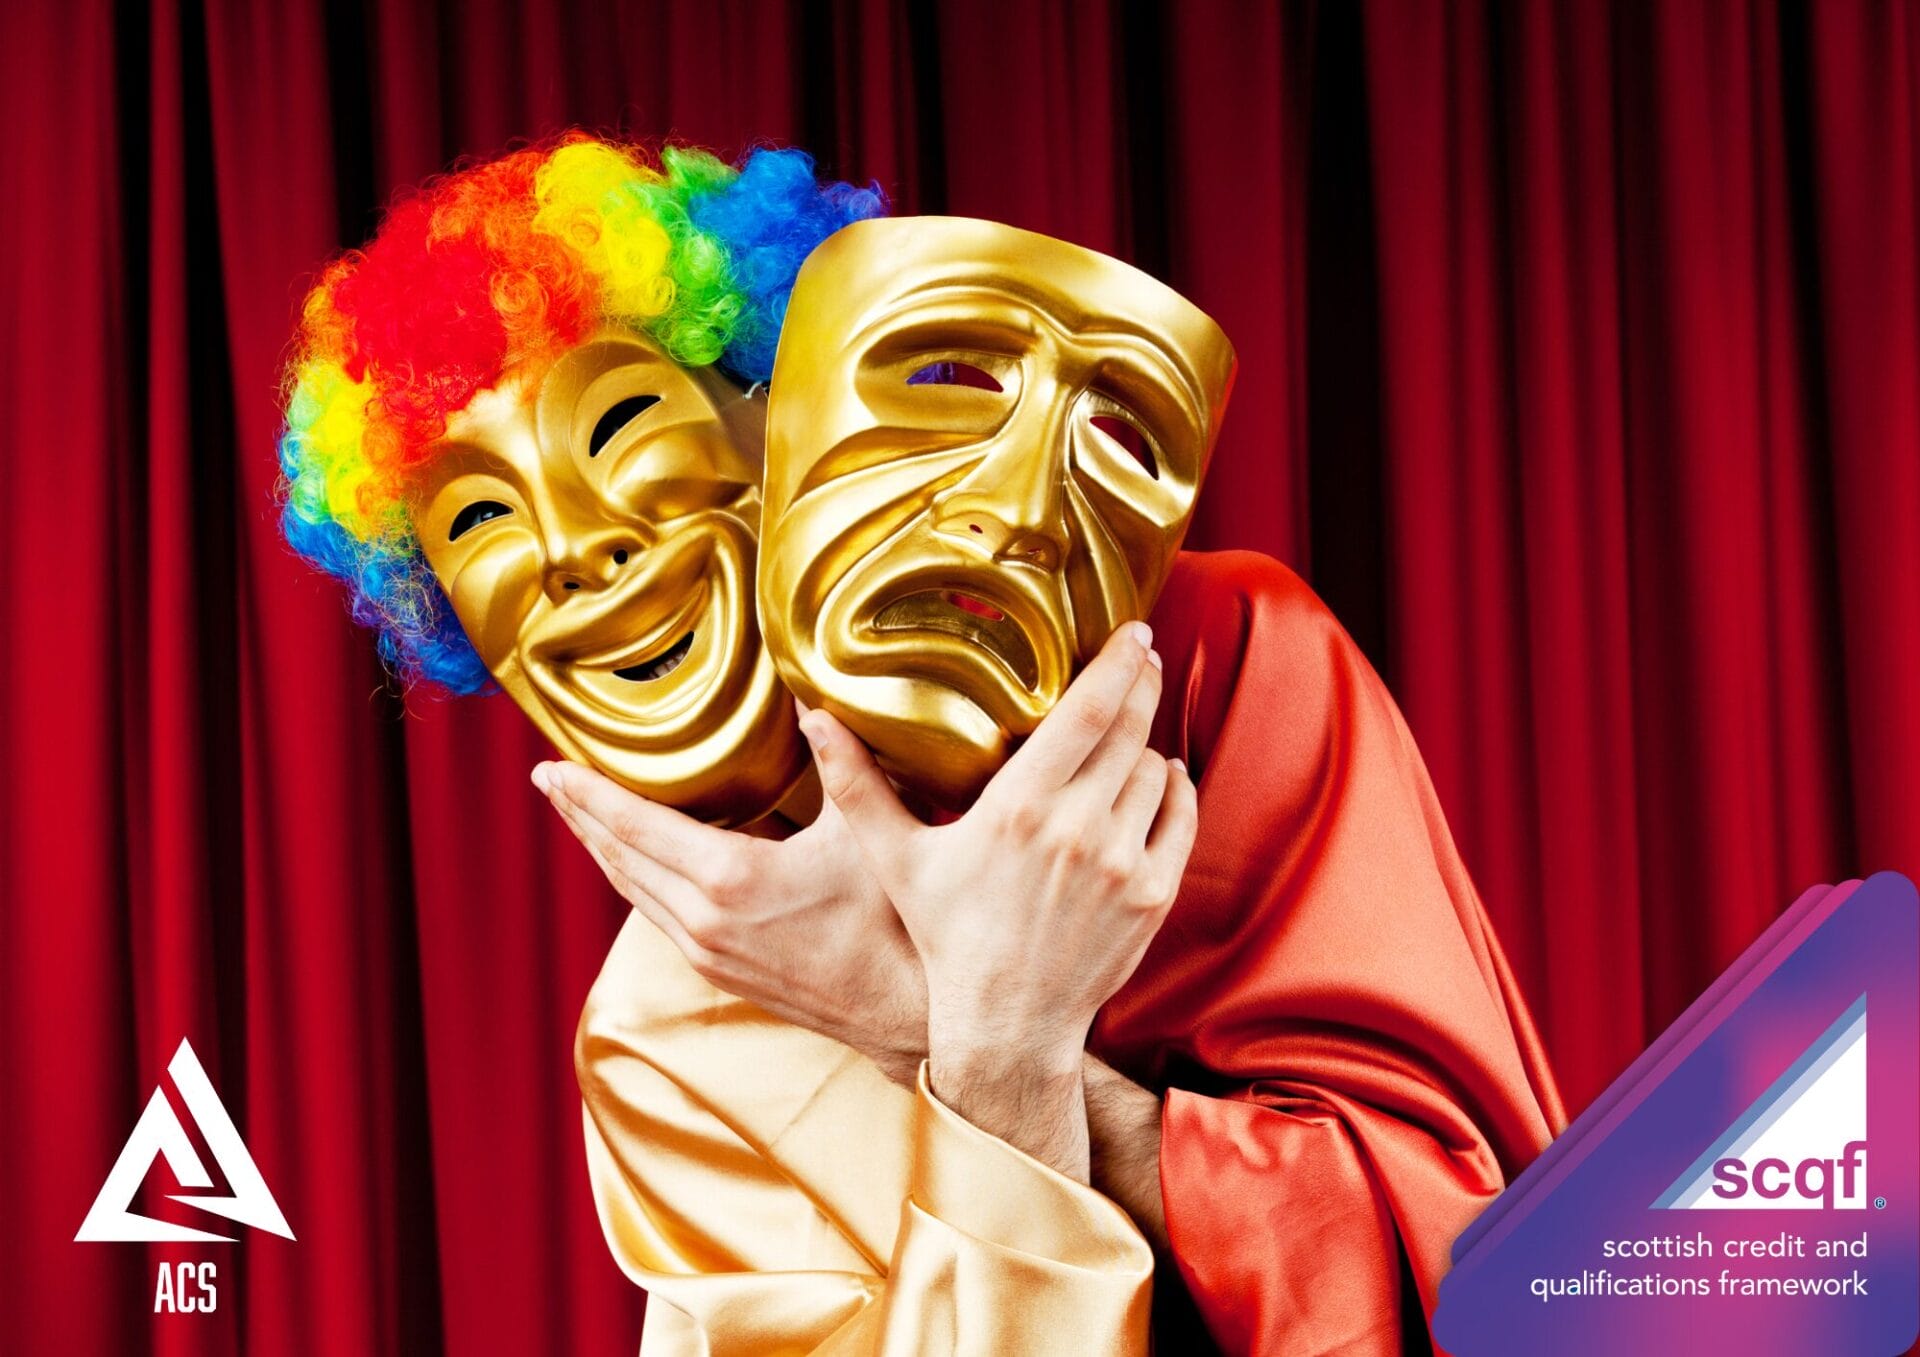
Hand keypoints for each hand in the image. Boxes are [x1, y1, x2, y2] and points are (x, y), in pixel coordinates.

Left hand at [535, 754, 928, 1084]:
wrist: (907, 1016)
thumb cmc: (896, 923)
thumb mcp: (871, 831)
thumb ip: (842, 763)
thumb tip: (813, 706)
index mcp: (730, 879)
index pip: (635, 824)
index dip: (588, 792)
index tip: (550, 767)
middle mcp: (704, 921)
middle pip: (619, 858)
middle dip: (581, 815)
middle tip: (548, 779)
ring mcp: (708, 953)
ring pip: (633, 892)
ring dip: (603, 849)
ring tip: (581, 814)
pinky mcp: (721, 973)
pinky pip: (657, 916)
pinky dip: (635, 880)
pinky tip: (638, 865)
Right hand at [800, 622, 1197, 1176]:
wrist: (1006, 1024)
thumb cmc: (947, 937)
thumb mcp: (898, 859)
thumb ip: (857, 785)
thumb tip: (811, 718)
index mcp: (1017, 808)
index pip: (1085, 710)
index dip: (1117, 663)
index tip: (1132, 632)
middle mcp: (1077, 828)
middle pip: (1130, 727)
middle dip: (1142, 683)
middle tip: (1143, 656)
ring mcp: (1122, 862)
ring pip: (1154, 768)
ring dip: (1145, 745)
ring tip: (1127, 736)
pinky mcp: (1153, 893)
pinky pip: (1180, 814)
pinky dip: (1173, 789)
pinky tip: (1157, 780)